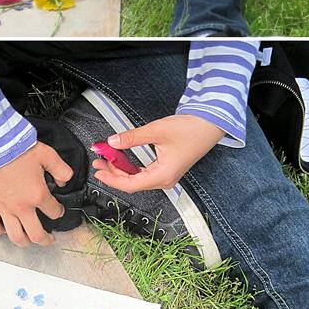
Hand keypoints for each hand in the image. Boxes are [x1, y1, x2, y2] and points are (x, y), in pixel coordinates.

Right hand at [0, 142, 73, 246]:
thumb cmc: (16, 149)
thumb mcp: (46, 154)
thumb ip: (61, 169)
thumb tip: (65, 180)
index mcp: (38, 195)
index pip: (54, 212)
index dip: (59, 212)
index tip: (58, 210)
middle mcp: (22, 207)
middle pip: (36, 234)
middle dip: (46, 240)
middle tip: (49, 239)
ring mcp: (5, 209)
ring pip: (16, 236)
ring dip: (25, 242)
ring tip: (29, 240)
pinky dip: (1, 231)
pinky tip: (5, 229)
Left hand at [92, 115, 223, 192]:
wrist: (210, 124)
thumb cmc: (191, 129)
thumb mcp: (156, 131)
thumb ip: (132, 138)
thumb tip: (112, 142)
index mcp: (163, 175)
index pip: (130, 184)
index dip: (111, 179)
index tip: (98, 171)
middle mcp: (165, 179)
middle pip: (132, 183)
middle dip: (113, 172)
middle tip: (99, 160)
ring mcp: (166, 175)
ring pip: (137, 178)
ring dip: (121, 169)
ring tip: (107, 158)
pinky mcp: (167, 169)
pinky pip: (144, 173)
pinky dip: (131, 167)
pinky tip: (121, 159)